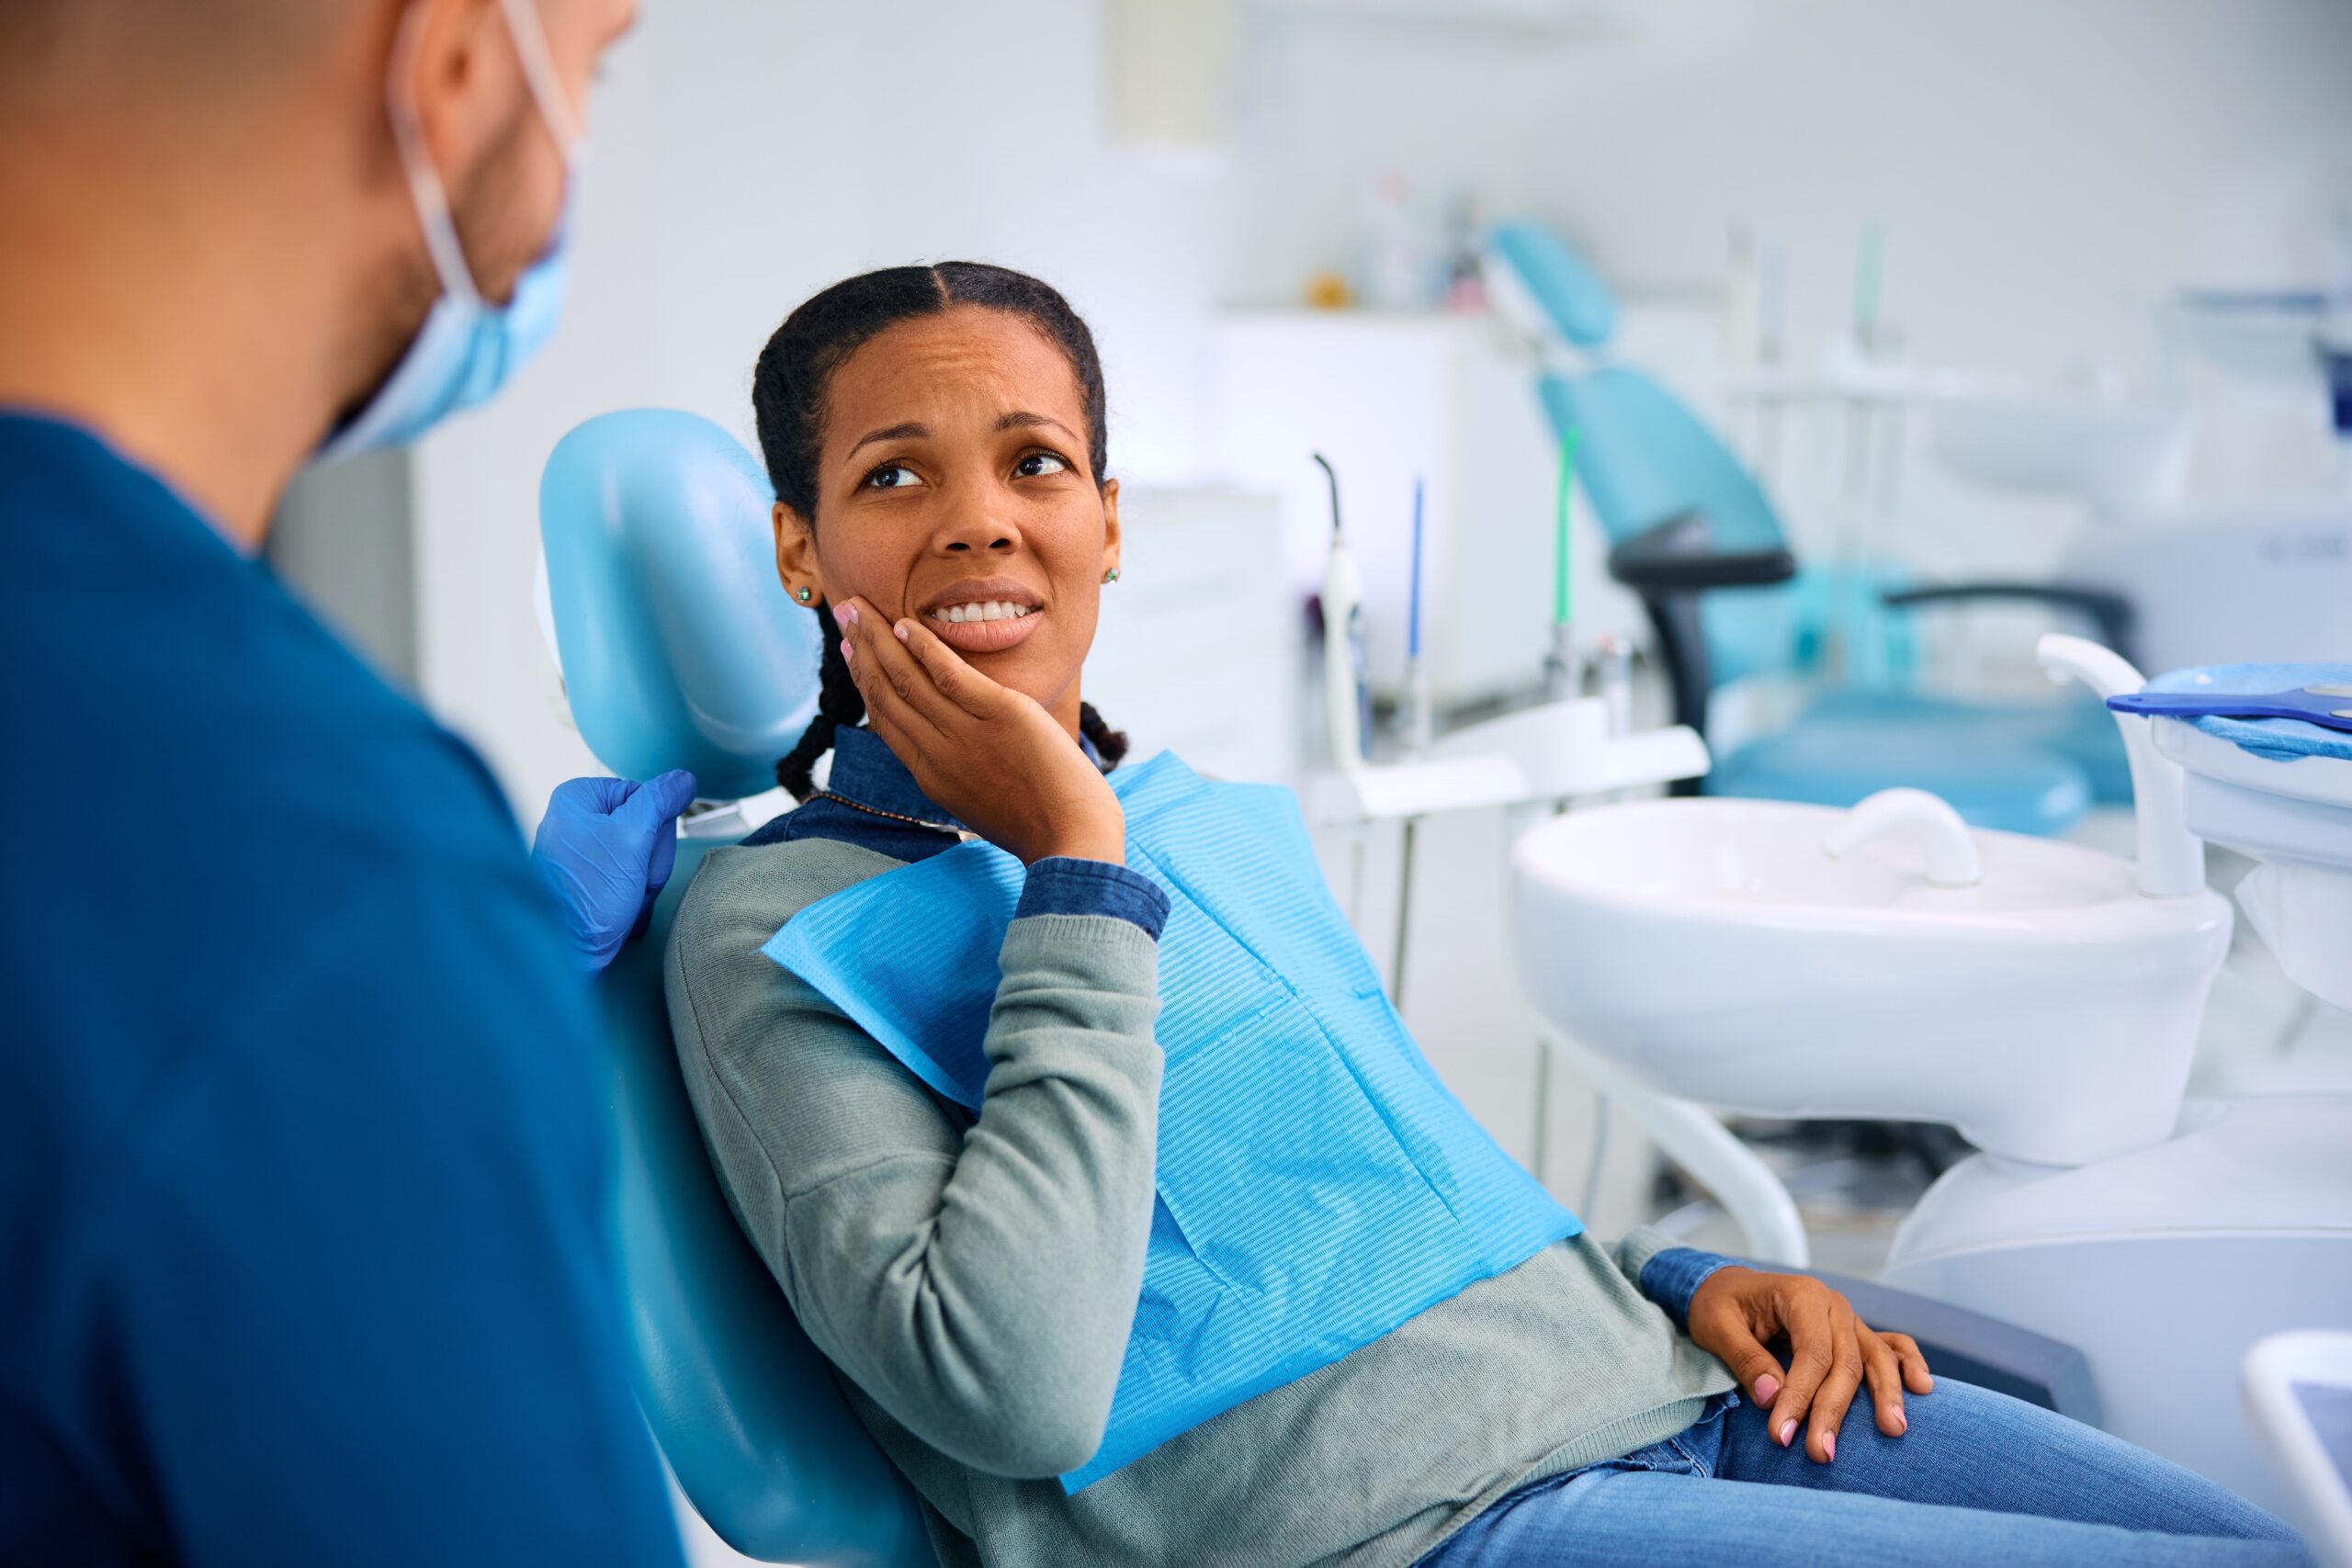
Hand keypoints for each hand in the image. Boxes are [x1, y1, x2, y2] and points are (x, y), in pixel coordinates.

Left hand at [529, 769, 697, 971]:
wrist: (567, 954)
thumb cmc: (587, 897)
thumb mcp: (632, 836)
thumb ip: (660, 800)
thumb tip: (682, 780)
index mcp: (578, 798)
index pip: (645, 795)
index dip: (655, 826)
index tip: (641, 850)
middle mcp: (576, 820)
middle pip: (646, 826)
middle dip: (650, 859)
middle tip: (633, 878)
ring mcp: (584, 853)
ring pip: (643, 856)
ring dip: (645, 882)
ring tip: (626, 898)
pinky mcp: (591, 880)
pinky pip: (630, 878)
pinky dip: (634, 896)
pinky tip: (623, 909)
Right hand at [832, 598, 1122, 865]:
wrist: (1072, 838)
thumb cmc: (1039, 823)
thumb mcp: (980, 802)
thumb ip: (958, 770)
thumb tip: (949, 747)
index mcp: (931, 776)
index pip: (886, 719)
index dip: (863, 680)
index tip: (850, 651)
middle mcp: (938, 754)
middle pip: (887, 693)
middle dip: (860, 649)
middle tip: (843, 613)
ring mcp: (966, 734)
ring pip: (909, 679)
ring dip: (879, 639)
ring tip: (859, 608)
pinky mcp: (1000, 714)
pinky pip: (950, 674)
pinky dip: (924, 647)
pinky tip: (905, 624)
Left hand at [1685, 1266, 1932, 1462]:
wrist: (1727, 1288)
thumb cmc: (1719, 1306)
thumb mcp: (1716, 1326)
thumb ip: (1745, 1358)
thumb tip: (1773, 1396)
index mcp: (1800, 1295)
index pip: (1811, 1353)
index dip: (1801, 1396)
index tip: (1782, 1435)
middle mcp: (1832, 1305)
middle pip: (1845, 1362)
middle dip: (1834, 1411)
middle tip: (1821, 1453)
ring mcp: (1848, 1319)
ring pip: (1875, 1358)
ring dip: (1885, 1395)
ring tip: (1893, 1430)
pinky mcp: (1854, 1334)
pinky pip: (1890, 1345)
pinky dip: (1908, 1363)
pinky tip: (1923, 1386)